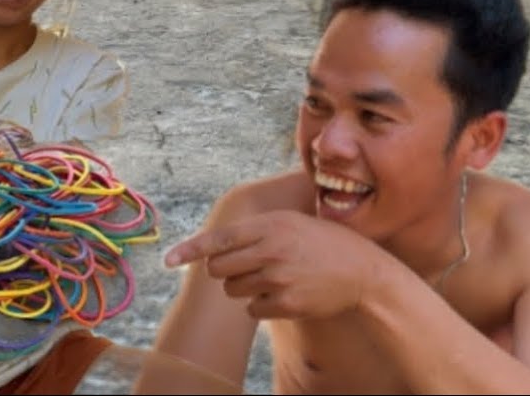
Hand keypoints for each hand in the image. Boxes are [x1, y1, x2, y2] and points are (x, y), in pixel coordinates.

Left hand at [164, 210, 383, 319]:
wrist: (363, 271)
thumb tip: (212, 248)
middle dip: (224, 270)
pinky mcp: (287, 303)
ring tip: (271, 277)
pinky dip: (261, 305)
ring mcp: (279, 278)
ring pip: (233, 290)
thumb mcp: (290, 221)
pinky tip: (282, 294)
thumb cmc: (322, 242)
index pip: (218, 238)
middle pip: (219, 268)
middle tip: (247, 266)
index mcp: (269, 225)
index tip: (167, 260)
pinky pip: (253, 309)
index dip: (189, 250)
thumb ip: (254, 230)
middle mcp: (271, 250)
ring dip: (243, 287)